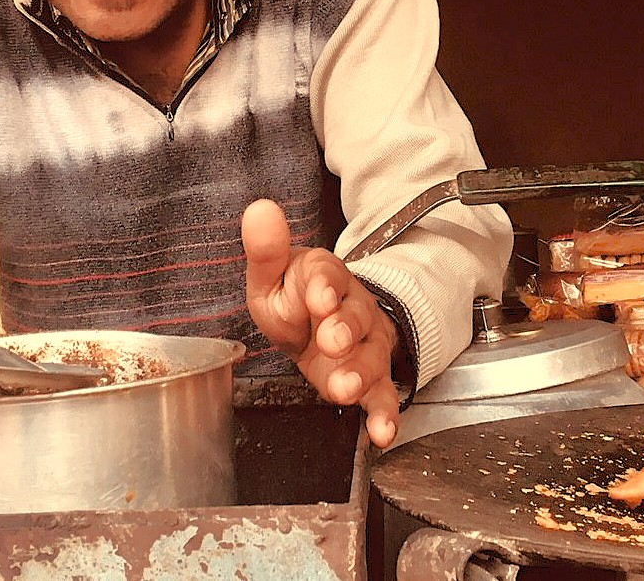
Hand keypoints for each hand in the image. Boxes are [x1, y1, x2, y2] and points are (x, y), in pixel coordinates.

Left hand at [242, 198, 402, 447]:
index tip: (319, 298)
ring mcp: (366, 342)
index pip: (327, 275)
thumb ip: (265, 251)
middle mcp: (352, 306)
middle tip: (332, 340)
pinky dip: (385, 415)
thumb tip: (258, 211)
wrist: (318, 325)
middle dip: (344, 329)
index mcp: (323, 276)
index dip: (325, 287)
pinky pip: (384, 394)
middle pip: (355, 315)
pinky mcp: (373, 377)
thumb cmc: (292, 299)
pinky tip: (381, 432)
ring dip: (359, 372)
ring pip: (371, 355)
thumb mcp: (271, 277)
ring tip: (343, 389)